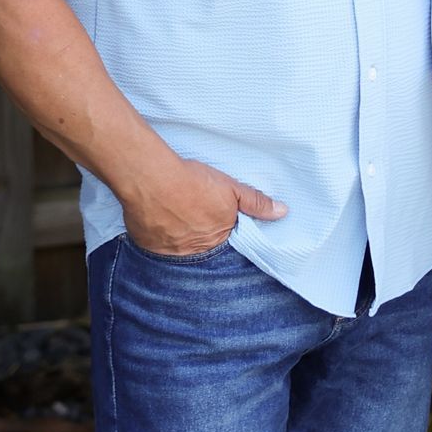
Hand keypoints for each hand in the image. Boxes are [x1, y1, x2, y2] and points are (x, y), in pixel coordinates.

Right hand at [122, 155, 285, 256]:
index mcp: (219, 238)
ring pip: (179, 249)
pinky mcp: (149, 247)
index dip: (222, 231)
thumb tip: (282, 212)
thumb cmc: (192, 182)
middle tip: (194, 217)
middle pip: (203, 248)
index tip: (215, 220)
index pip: (226, 244)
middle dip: (201, 236)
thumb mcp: (230, 188)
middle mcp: (196, 251)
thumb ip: (255, 202)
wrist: (152, 179)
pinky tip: (159, 221)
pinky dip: (160, 237)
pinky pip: (158, 247)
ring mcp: (171, 252)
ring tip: (177, 218)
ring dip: (180, 238)